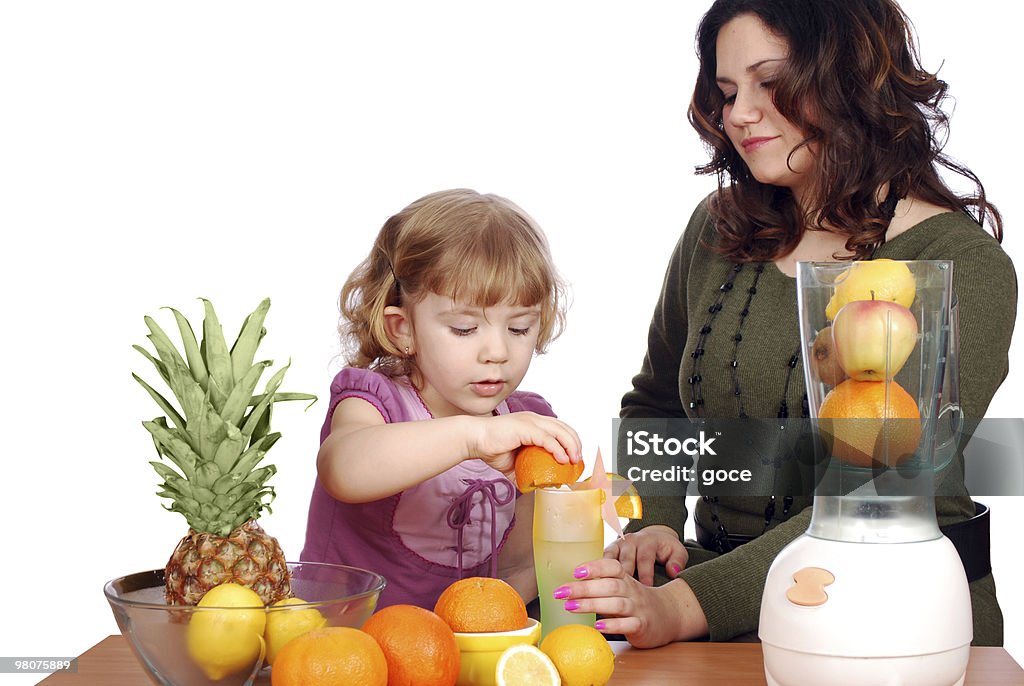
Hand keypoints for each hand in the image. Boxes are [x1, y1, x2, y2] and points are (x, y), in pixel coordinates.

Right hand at [466, 412, 581, 475]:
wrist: (474, 440)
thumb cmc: (490, 447)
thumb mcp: (512, 463)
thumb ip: (523, 472)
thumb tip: (531, 486)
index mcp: (534, 423)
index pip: (560, 428)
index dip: (571, 441)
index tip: (575, 458)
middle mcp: (535, 419)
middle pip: (565, 428)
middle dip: (576, 444)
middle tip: (577, 461)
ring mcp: (531, 422)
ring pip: (560, 431)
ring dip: (571, 446)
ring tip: (574, 461)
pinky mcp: (526, 428)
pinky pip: (547, 439)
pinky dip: (557, 449)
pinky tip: (562, 460)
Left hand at [555, 558, 705, 647]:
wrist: (669, 616)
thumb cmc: (636, 601)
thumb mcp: (622, 587)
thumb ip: (601, 584)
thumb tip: (569, 584)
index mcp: (626, 578)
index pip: (612, 567)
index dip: (595, 567)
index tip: (576, 571)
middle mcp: (632, 591)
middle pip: (609, 585)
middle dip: (583, 588)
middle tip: (561, 592)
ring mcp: (638, 608)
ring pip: (616, 604)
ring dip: (592, 604)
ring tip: (570, 606)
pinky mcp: (642, 626)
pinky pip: (628, 625)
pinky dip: (613, 625)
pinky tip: (597, 627)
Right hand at [604, 525, 687, 585]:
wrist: (653, 536)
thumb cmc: (665, 549)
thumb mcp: (677, 552)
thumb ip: (677, 561)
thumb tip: (673, 572)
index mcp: (648, 541)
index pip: (645, 559)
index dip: (645, 574)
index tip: (646, 589)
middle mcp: (631, 541)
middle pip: (626, 560)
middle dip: (625, 577)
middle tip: (624, 594)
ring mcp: (619, 544)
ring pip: (611, 560)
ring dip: (609, 575)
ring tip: (607, 591)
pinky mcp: (610, 549)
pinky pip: (602, 560)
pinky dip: (599, 571)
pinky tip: (597, 584)